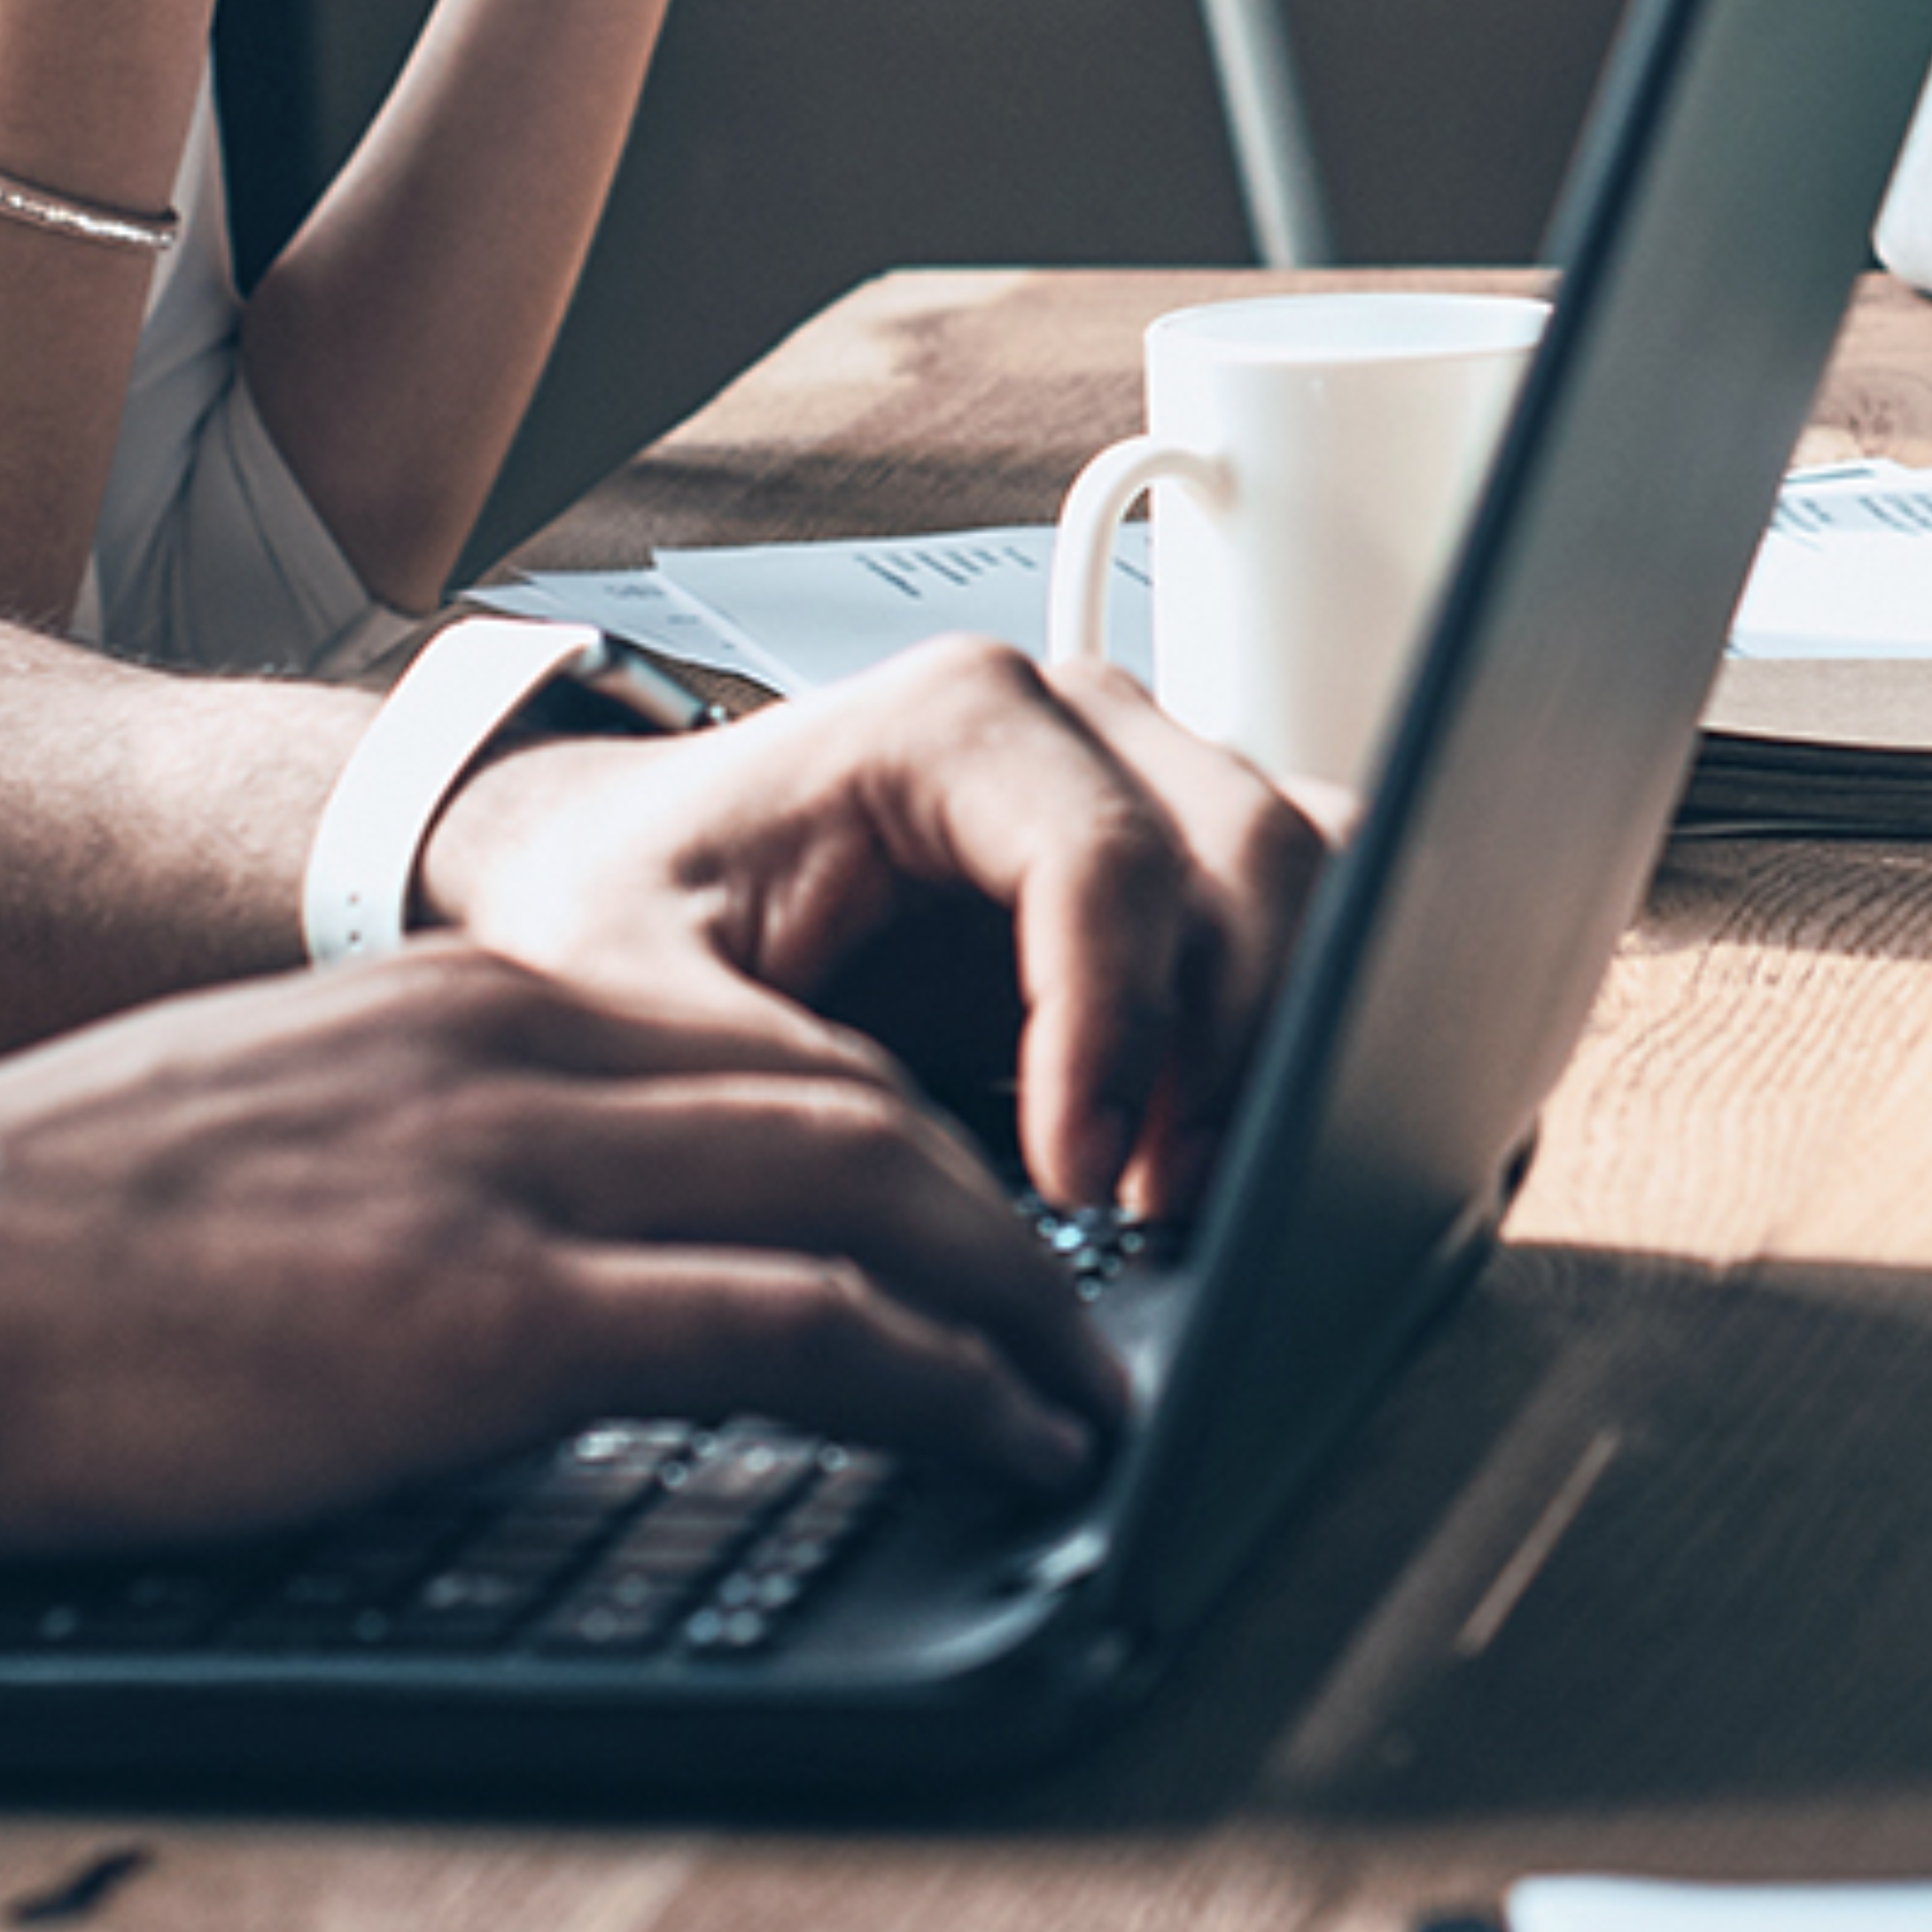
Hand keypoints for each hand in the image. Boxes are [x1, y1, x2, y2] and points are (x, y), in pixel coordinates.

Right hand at [0, 942, 1123, 1549]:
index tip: (961, 1225)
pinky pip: (802, 1329)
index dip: (896, 1132)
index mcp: (446, 998)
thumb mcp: (259, 1136)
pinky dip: (946, 1384)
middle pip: (846, 1092)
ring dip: (1015, 1301)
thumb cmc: (47, 1245)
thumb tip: (487, 1241)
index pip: (752, 1032)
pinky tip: (1006, 1444)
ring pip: (869, 1187)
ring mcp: (509, 1170)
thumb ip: (403, 1148)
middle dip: (999, 1209)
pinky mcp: (500, 1314)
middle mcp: (506, 1044)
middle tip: (1073, 1314)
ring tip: (1083, 1395)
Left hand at [422, 639, 1331, 1218]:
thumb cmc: (628, 898)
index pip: (1107, 864)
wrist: (617, 866)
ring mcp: (1142, 777)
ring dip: (1281, 1038)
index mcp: (950, 720)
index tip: (1080, 1182)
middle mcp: (1073, 721)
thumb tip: (929, 1197)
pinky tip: (1207, 1144)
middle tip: (1151, 1212)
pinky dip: (1297, 1025)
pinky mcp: (1174, 860)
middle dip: (1233, 1052)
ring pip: (1313, 877)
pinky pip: (1306, 913)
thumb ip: (772, 1078)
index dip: (1115, 1037)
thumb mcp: (640, 989)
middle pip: (1253, 860)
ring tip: (1174, 1190)